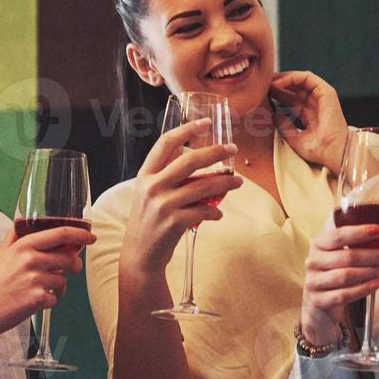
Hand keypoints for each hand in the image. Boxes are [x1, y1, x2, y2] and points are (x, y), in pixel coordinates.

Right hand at [0, 222, 95, 362]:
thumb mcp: (0, 255)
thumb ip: (15, 239)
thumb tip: (23, 223)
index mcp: (23, 245)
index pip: (60, 233)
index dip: (80, 235)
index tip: (90, 237)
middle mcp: (30, 259)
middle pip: (67, 258)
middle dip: (73, 266)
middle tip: (71, 271)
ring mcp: (34, 279)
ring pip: (63, 280)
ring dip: (58, 287)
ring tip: (41, 291)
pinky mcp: (37, 298)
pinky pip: (55, 298)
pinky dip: (49, 301)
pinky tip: (34, 302)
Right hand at [120, 118, 242, 274]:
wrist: (140, 256)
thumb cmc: (149, 221)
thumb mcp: (149, 193)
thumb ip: (167, 174)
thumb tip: (196, 156)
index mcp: (145, 175)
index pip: (166, 143)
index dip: (187, 129)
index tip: (206, 122)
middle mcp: (152, 186)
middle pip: (190, 160)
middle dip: (215, 152)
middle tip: (232, 148)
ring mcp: (162, 205)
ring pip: (203, 186)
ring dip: (226, 182)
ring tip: (238, 182)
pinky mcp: (174, 223)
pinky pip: (204, 211)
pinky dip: (215, 212)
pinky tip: (218, 213)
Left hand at [270, 71, 347, 171]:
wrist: (332, 151)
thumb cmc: (317, 150)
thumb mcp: (294, 138)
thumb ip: (284, 125)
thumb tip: (276, 113)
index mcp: (310, 115)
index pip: (292, 99)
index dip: (278, 94)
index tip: (263, 94)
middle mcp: (316, 104)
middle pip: (295, 88)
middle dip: (279, 84)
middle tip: (262, 83)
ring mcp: (322, 97)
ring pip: (300, 80)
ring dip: (283, 78)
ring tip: (268, 82)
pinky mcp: (326, 92)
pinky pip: (307, 78)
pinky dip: (292, 78)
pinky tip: (278, 83)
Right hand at [300, 218, 378, 346]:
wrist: (319, 305)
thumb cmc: (336, 274)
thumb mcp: (346, 257)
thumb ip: (369, 247)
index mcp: (319, 244)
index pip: (338, 235)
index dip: (360, 232)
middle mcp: (313, 261)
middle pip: (348, 257)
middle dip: (375, 255)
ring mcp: (314, 282)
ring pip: (346, 275)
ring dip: (371, 272)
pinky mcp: (319, 300)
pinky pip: (344, 295)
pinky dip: (363, 289)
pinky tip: (377, 284)